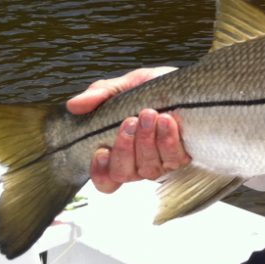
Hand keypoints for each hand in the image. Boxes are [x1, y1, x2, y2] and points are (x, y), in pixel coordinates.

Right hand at [67, 67, 190, 192]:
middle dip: (125, 148)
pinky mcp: (184, 156)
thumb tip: (75, 105)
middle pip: (124, 173)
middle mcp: (140, 163)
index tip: (101, 150)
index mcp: (120, 151)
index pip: (105, 180)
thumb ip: (101, 95)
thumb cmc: (154, 88)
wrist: (189, 83)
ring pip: (149, 168)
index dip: (100, 172)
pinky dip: (169, 140)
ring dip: (147, 140)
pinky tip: (167, 120)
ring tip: (150, 114)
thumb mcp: (125, 86)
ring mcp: (162, 162)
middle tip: (130, 120)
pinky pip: (174, 158)